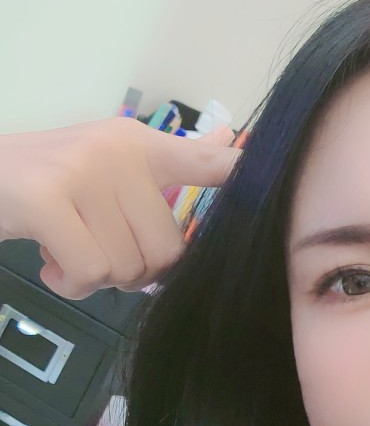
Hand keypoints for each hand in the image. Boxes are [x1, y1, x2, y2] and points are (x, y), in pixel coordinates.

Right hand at [0, 116, 241, 299]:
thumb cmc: (47, 186)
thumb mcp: (107, 165)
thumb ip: (169, 163)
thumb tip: (229, 142)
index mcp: (138, 145)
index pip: (204, 160)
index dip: (240, 173)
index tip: (267, 173)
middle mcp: (117, 151)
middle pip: (168, 250)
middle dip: (135, 270)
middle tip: (98, 251)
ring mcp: (81, 172)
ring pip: (129, 266)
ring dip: (99, 279)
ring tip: (70, 250)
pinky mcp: (46, 199)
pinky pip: (92, 272)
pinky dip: (72, 283)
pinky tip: (51, 262)